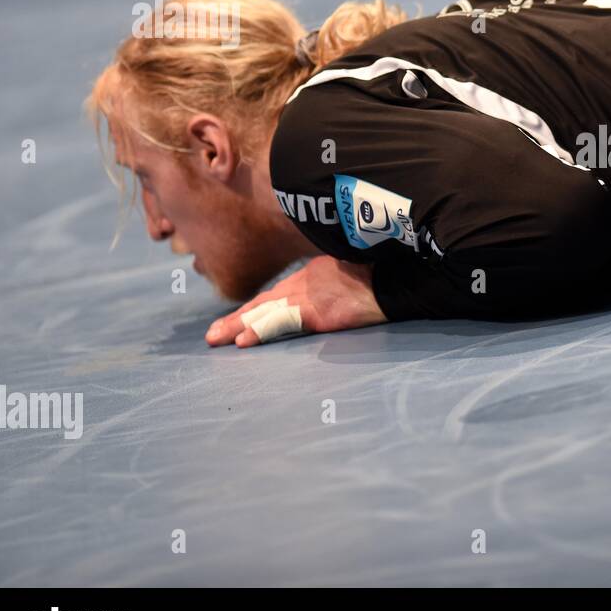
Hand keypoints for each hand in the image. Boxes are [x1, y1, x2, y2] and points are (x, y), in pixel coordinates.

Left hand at [205, 256, 386, 347]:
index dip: (255, 307)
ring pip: (264, 312)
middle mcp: (305, 283)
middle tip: (213, 333)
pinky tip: (243, 340)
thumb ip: (337, 280)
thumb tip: (336, 292)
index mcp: (314, 274)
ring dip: (237, 325)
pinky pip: (281, 323)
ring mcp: (310, 297)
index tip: (237, 318)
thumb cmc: (383, 273)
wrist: (398, 276)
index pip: (277, 293)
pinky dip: (260, 331)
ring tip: (216, 338)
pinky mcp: (318, 312)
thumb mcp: (353, 270)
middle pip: (263, 302)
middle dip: (237, 317)